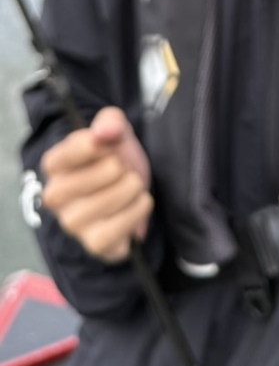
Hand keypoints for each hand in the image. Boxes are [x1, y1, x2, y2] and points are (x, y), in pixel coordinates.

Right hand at [41, 107, 152, 263]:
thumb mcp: (114, 129)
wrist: (129, 190)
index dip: (105, 144)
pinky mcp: (94, 244)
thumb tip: (105, 131)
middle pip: (109, 170)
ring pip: (117, 198)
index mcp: (54, 164)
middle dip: (125, 167)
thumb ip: (110, 121)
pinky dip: (137, 213)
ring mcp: (72, 223)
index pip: (79, 147)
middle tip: (120, 171)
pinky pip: (121, 227)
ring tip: (130, 187)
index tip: (110, 146)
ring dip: (134, 188)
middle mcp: (54, 196)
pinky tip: (135, 205)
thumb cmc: (114, 158)